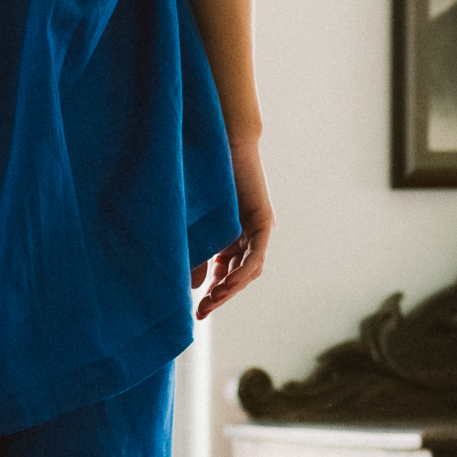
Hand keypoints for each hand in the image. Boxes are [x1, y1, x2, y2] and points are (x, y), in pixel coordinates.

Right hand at [192, 135, 271, 318]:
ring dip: (232, 287)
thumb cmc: (203, 179)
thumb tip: (193, 287)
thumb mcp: (196, 227)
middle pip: (238, 277)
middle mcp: (245, 238)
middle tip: (202, 312)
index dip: (212, 295)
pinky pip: (257, 254)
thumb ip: (196, 254)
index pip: (225, 276)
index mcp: (229, 240)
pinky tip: (229, 283)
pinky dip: (243, 270)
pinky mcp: (263, 222)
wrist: (219, 144)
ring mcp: (256, 231)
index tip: (197, 312)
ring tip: (213, 300)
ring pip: (249, 269)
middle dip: (221, 296)